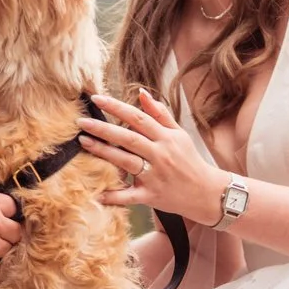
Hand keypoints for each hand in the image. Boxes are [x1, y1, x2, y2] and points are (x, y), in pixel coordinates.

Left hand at [80, 89, 228, 224]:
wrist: (207, 193)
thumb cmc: (189, 161)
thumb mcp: (179, 134)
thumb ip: (160, 114)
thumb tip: (141, 93)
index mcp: (166, 137)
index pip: (138, 117)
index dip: (117, 106)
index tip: (97, 98)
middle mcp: (160, 154)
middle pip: (128, 138)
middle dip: (103, 128)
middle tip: (82, 121)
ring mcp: (155, 176)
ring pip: (126, 161)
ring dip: (103, 151)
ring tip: (84, 142)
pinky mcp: (151, 195)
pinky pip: (130, 195)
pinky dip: (114, 195)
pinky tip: (97, 192)